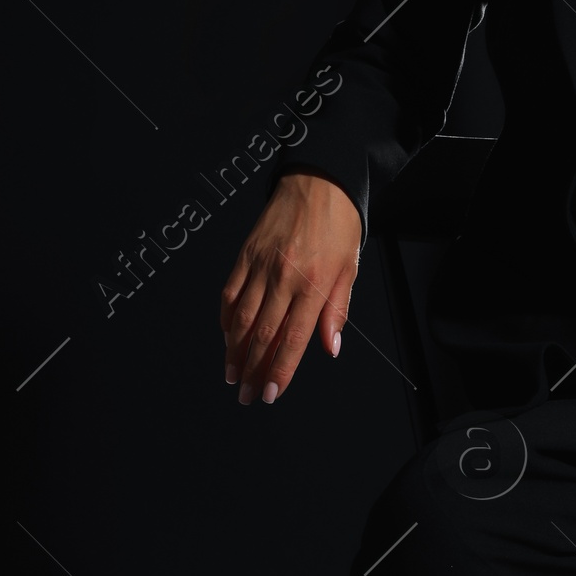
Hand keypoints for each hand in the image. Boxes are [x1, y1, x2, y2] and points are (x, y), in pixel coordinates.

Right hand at [219, 171, 361, 405]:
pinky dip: (226, 318)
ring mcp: (260, 266)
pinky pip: (230, 293)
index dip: (280, 370)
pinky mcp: (245, 255)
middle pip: (262, 335)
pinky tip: (226, 336)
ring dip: (233, 351)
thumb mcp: (349, 269)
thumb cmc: (338, 224)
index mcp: (313, 284)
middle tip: (246, 395)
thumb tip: (329, 347)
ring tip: (232, 375)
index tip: (270, 393)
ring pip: (241, 318)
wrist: (317, 181)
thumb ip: (337, 310)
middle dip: (252, 370)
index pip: (293, 339)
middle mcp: (283, 278)